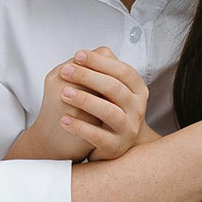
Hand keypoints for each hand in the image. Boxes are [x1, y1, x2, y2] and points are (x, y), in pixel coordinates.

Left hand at [54, 46, 150, 160]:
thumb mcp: (110, 88)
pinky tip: (64, 120)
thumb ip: (102, 70)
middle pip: (114, 88)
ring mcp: (128, 129)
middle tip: (65, 71)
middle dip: (88, 76)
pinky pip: (98, 136)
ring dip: (85, 100)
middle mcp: (137, 109)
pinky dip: (79, 127)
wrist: (113, 143)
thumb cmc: (108, 108)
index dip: (100, 61)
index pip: (122, 70)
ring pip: (109, 112)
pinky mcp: (115, 147)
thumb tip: (85, 54)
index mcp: (138, 89)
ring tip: (64, 93)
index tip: (78, 55)